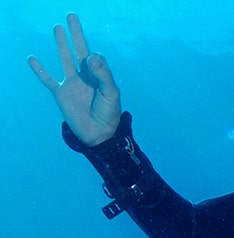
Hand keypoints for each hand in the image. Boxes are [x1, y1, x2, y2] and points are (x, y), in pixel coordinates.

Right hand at [28, 13, 121, 145]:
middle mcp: (86, 77)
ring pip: (65, 59)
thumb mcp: (111, 93)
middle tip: (72, 16)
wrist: (99, 135)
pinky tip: (32, 59)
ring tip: (58, 28)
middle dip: (76, 34)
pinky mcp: (61, 94)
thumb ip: (103, 74)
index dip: (94, 57)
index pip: (95, 58)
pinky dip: (39, 70)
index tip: (92, 62)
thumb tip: (90, 55)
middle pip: (80, 50)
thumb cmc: (108, 115)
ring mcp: (72, 84)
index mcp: (99, 76)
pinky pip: (48, 79)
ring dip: (61, 44)